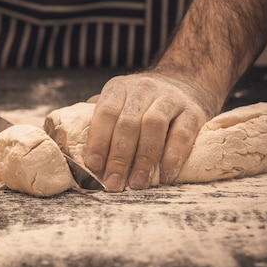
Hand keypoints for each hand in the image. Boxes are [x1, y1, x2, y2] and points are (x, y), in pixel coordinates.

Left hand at [83, 72, 219, 191]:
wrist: (185, 83)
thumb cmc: (142, 102)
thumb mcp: (119, 101)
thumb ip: (100, 119)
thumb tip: (73, 148)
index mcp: (119, 88)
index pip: (105, 113)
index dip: (98, 140)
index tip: (93, 166)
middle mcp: (143, 89)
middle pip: (128, 123)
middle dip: (118, 157)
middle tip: (113, 184)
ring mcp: (170, 98)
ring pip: (153, 126)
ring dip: (143, 158)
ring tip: (137, 183)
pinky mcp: (193, 112)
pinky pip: (182, 134)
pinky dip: (173, 157)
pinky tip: (165, 176)